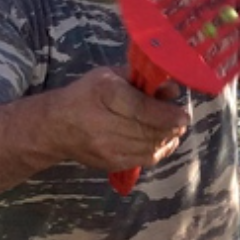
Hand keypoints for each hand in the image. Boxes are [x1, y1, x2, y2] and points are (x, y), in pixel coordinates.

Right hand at [58, 66, 189, 173]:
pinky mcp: (111, 163)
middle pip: (149, 130)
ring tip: (173, 129)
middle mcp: (105, 123)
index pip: (142, 108)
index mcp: (105, 93)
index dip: (167, 114)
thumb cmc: (86, 95)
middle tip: (181, 120)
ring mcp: (107, 147)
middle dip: (171, 127)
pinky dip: (158, 150)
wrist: (56, 127)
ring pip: (150, 147)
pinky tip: (162, 141)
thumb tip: (172, 90)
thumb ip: (142, 80)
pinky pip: (144, 159)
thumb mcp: (111, 76)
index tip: (183, 115)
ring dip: (167, 139)